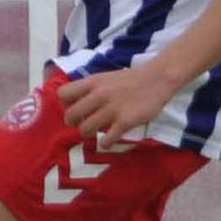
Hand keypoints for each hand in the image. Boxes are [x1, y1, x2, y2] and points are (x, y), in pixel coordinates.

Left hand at [56, 66, 177, 149]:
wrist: (157, 78)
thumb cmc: (131, 79)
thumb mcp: (106, 77)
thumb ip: (91, 88)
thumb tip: (76, 103)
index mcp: (93, 82)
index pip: (63, 94)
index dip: (66, 104)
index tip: (75, 107)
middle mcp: (99, 95)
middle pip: (70, 116)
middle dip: (74, 123)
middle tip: (83, 123)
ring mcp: (111, 109)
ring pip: (85, 130)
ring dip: (88, 133)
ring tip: (97, 131)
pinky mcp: (124, 122)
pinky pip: (107, 139)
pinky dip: (105, 143)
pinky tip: (109, 139)